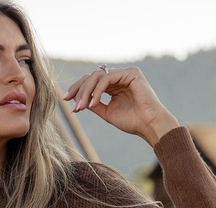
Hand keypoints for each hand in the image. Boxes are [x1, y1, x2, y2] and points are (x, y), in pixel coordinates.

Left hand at [63, 66, 178, 146]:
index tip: (67, 102)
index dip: (78, 90)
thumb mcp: (108, 113)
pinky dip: (97, 91)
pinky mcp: (131, 73)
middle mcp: (119, 77)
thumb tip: (77, 100)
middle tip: (72, 105)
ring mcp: (125, 74)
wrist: (149, 125)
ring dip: (86, 92)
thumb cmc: (132, 121)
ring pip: (98, 76)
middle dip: (79, 90)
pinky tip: (92, 103)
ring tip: (81, 107)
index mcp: (114, 85)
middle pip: (92, 77)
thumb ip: (94, 104)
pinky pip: (107, 78)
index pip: (92, 82)